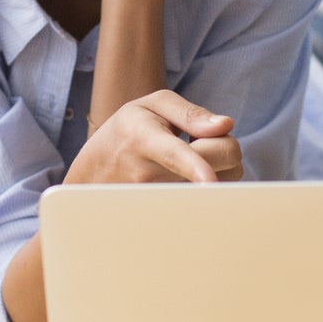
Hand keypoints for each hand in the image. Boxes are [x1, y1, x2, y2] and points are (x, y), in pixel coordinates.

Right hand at [64, 89, 241, 184]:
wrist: (96, 171)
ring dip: (219, 167)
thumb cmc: (129, 131)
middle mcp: (149, 174)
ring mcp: (158, 200)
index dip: (195, 166)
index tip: (208, 181)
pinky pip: (211, 200)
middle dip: (225, 146)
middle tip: (203, 139)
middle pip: (214, 167)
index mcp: (144, 138)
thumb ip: (191, 113)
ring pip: (220, 185)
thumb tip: (226, 126)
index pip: (174, 154)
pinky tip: (190, 177)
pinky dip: (211, 186)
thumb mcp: (151, 106)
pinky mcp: (169, 215)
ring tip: (192, 158)